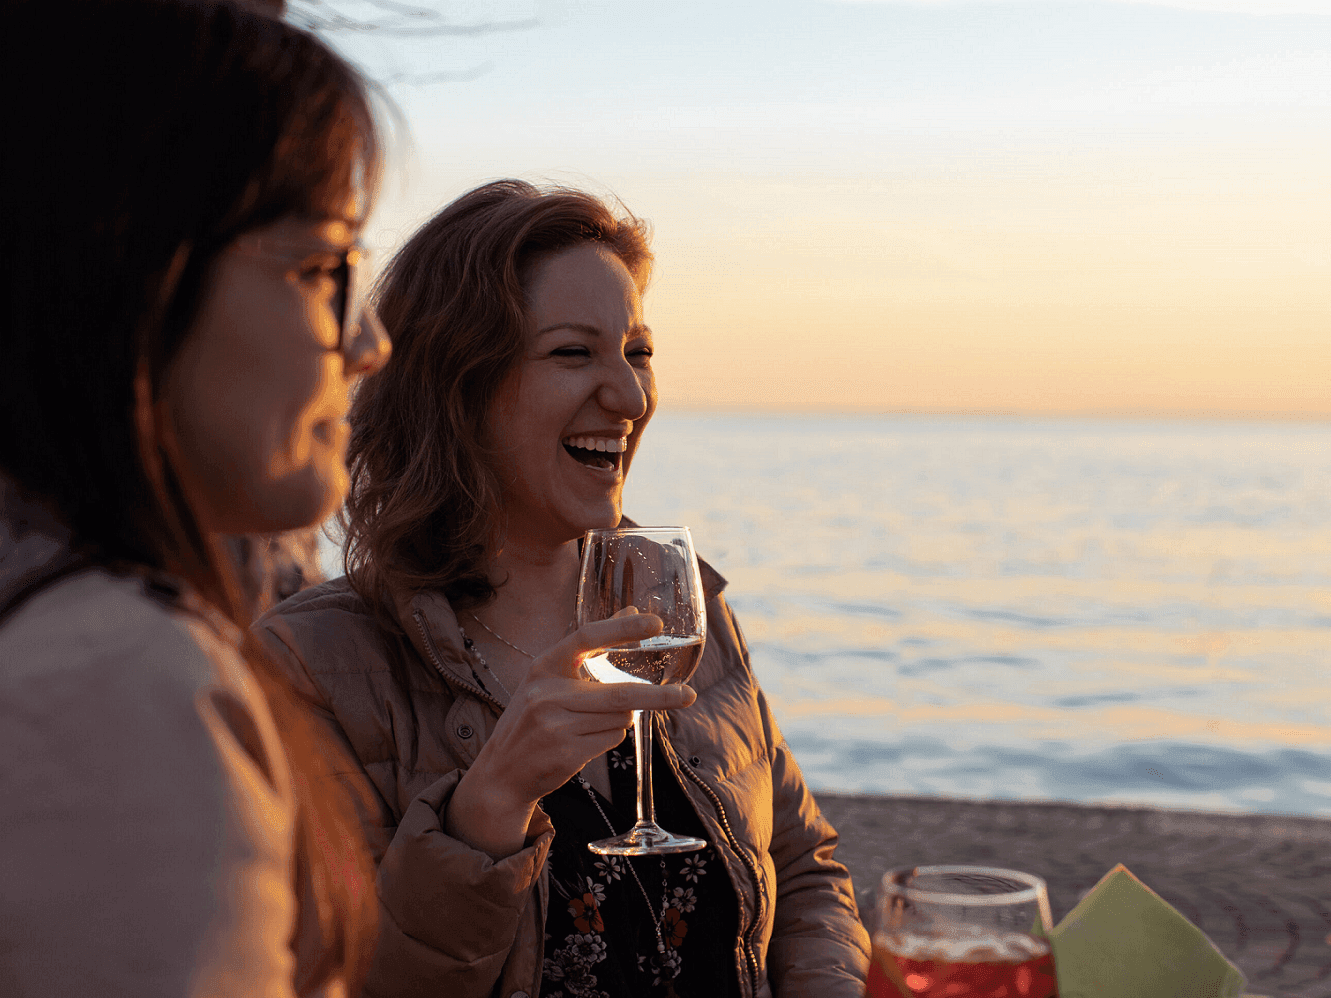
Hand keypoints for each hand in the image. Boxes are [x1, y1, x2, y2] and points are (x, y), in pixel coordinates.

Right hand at [445, 613, 695, 857]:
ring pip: (619, 719)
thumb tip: (632, 609)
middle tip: (688, 695)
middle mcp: (548, 692)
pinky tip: (585, 741)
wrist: (502, 772)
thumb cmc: (533, 718)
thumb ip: (591, 645)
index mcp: (544, 666)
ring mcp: (556, 724)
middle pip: (618, 693)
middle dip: (658, 697)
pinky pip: (611, 739)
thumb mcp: (550, 676)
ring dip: (621, 720)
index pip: (587, 637)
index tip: (656, 625)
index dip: (623, 629)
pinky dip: (611, 737)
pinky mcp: (566, 753)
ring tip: (591, 725)